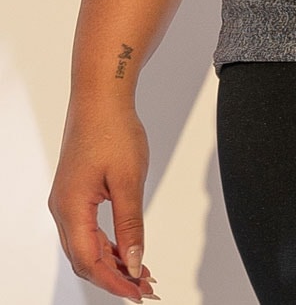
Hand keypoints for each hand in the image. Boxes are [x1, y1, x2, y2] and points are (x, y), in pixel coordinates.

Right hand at [48, 98, 159, 299]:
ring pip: (85, 245)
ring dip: (112, 261)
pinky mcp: (75, 193)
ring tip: (141, 273)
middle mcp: (62, 209)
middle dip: (114, 277)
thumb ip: (130, 224)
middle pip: (84, 258)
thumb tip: (135, 262)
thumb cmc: (113, 130)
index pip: (88, 261)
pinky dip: (107, 243)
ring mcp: (66, 201)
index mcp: (71, 208)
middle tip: (144, 289)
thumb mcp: (129, 180)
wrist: (100, 97)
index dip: (113, 282)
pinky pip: (88, 229)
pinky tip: (127, 249)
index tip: (138, 293)